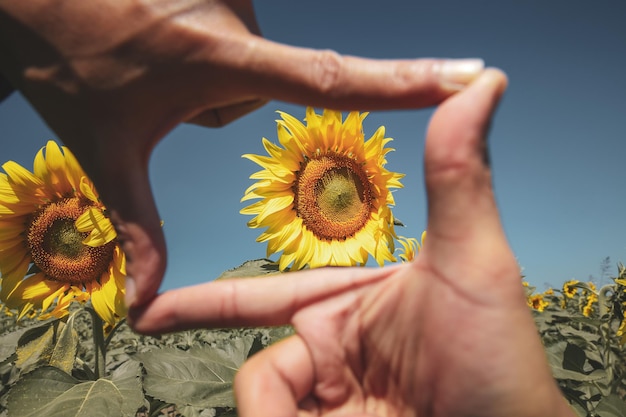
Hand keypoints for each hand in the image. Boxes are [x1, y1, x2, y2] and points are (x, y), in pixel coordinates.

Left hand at [0, 0, 485, 307]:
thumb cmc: (67, 64)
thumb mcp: (105, 147)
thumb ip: (136, 226)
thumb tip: (143, 304)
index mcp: (216, 59)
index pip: (329, 78)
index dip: (403, 82)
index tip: (469, 74)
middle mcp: (233, 18)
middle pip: (260, 85)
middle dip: (216, 102)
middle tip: (160, 89)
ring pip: (244, 59)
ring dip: (209, 72)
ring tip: (156, 61)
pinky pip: (234, 32)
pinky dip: (205, 45)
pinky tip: (163, 38)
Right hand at [128, 70, 574, 416]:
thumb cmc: (494, 359)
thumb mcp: (470, 261)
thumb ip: (455, 175)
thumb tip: (479, 83)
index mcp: (347, 306)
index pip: (260, 297)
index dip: (203, 304)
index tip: (148, 313)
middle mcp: (331, 355)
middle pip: (258, 364)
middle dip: (273, 391)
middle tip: (323, 402)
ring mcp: (326, 404)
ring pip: (261, 397)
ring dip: (282, 413)